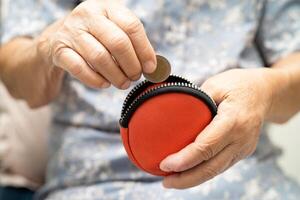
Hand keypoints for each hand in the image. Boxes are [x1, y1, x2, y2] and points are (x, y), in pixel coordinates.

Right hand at [36, 0, 155, 88]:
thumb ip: (133, 44)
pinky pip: (80, 68)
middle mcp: (87, 15)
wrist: (58, 39)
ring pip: (99, 57)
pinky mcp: (58, 49)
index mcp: (107, 7)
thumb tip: (153, 67)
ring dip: (116, 76)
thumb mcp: (114, 31)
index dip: (144, 50)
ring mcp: (71, 31)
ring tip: (123, 83)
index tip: (150, 68)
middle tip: (135, 77)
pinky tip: (104, 84)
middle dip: (131, 65)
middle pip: (117, 42)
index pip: (132, 26)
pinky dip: (95, 80)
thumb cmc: (96, 37)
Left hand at [159, 68, 276, 188]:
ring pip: (216, 171)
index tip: (165, 164)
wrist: (265, 92)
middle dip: (186, 178)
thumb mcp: (215, 85)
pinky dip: (203, 172)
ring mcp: (243, 148)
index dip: (185, 159)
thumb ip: (196, 101)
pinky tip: (188, 173)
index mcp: (234, 120)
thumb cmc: (238, 85)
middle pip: (211, 167)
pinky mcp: (242, 151)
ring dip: (193, 179)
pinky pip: (221, 166)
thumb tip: (174, 118)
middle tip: (165, 182)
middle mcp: (241, 139)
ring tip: (172, 181)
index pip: (206, 147)